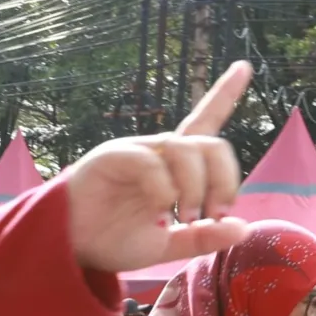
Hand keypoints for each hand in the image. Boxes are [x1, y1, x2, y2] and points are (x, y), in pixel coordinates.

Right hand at [62, 62, 251, 271]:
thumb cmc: (114, 240)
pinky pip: (150, 162)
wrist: (71, 249)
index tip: (244, 66)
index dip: (224, 95)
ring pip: (185, 150)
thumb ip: (203, 238)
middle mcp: (159, 152)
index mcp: (174, 168)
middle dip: (225, 180)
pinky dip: (164, 189)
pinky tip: (161, 212)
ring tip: (187, 218)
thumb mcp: (168, 246)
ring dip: (195, 187)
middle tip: (214, 215)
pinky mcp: (113, 157)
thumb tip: (242, 227)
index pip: (204, 124)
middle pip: (210, 144)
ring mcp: (136, 152)